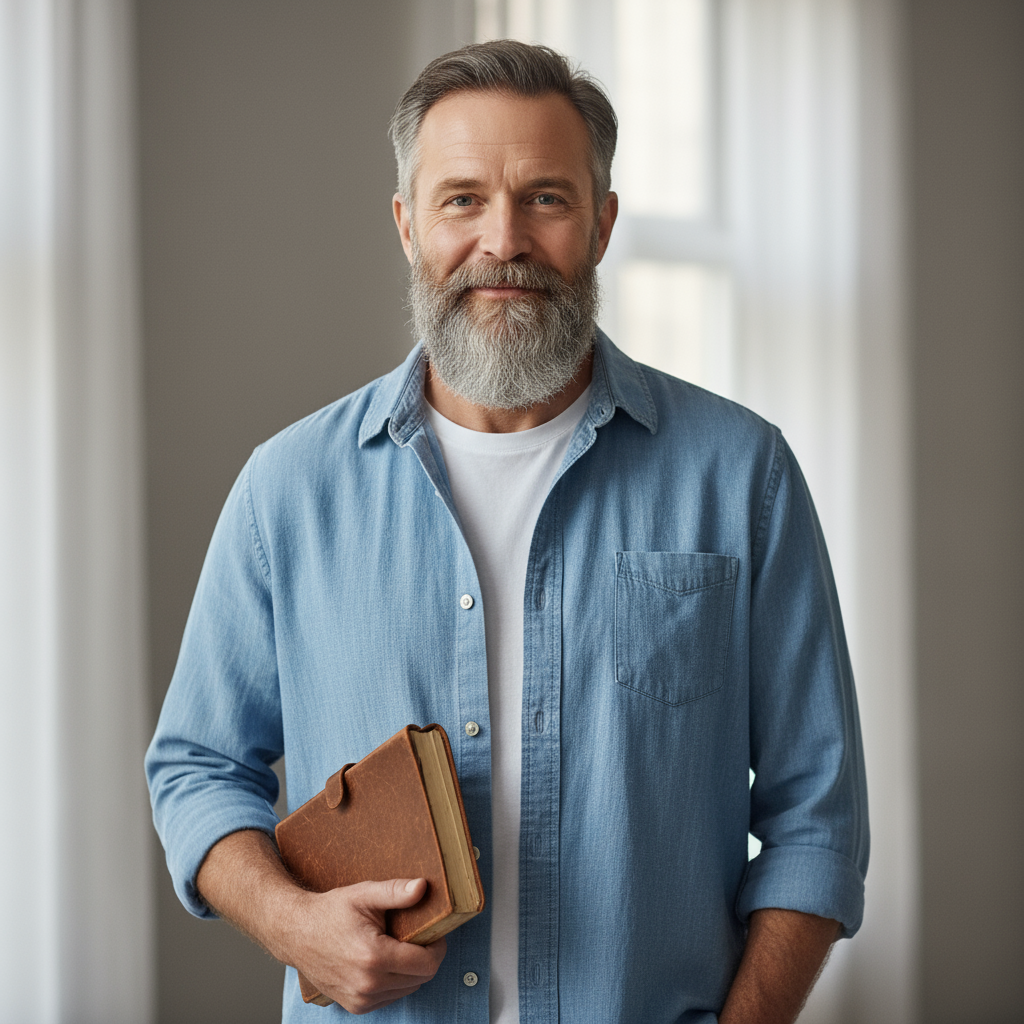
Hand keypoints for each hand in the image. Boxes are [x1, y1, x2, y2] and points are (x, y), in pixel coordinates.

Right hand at [195, 833, 446, 1015]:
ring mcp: (360, 999)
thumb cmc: (330, 911)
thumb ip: (396, 892)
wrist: (295, 933)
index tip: (432, 932)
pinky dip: (395, 981)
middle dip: (425, 957)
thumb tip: (423, 887)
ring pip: (407, 989)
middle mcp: (368, 984)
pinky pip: (390, 997)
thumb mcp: (364, 894)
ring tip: (397, 946)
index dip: (437, 947)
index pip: (427, 964)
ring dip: (410, 970)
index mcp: (374, 957)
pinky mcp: (355, 1006)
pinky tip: (385, 961)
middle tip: (416, 936)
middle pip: (421, 978)